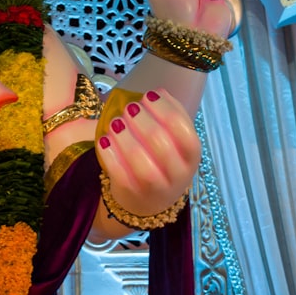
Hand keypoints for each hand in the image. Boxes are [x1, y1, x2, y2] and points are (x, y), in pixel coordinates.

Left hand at [95, 89, 200, 217]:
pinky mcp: (132, 193)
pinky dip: (109, 152)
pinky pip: (118, 171)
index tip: (148, 96)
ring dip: (123, 134)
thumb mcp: (175, 144)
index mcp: (191, 156)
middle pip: (159, 140)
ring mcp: (155, 187)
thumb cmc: (163, 163)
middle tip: (129, 108)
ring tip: (115, 122)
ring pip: (138, 157)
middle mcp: (178, 173)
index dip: (163, 108)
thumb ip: (171, 117)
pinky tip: (104, 140)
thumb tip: (158, 92)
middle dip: (140, 119)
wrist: (150, 202)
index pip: (183, 128)